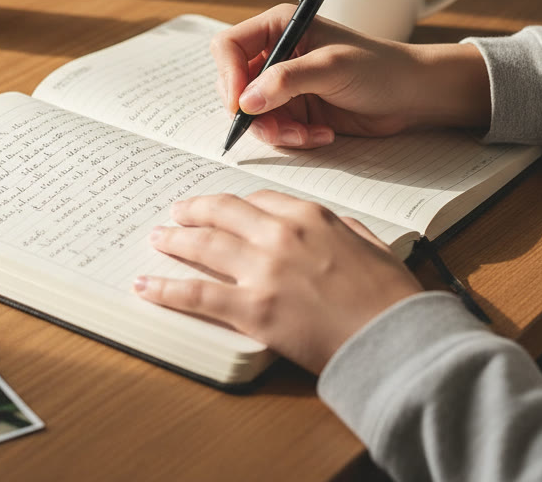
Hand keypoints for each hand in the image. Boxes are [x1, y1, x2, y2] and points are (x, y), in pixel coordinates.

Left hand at [133, 191, 421, 372]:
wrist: (395, 339)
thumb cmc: (391, 299)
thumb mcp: (373, 246)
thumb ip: (344, 230)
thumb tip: (328, 225)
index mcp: (310, 217)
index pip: (259, 200)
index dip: (234, 205)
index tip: (222, 209)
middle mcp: (280, 235)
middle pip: (222, 213)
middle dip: (194, 211)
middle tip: (177, 213)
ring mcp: (263, 271)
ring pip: (203, 246)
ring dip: (174, 241)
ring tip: (158, 239)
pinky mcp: (252, 310)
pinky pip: (196, 294)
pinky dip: (165, 288)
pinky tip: (146, 286)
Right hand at [212, 5, 490, 148]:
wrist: (412, 95)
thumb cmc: (380, 68)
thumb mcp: (332, 68)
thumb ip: (286, 80)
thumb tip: (246, 101)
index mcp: (279, 27)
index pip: (229, 47)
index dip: (228, 76)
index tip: (241, 105)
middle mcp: (277, 53)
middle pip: (234, 85)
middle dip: (255, 112)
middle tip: (277, 128)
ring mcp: (284, 84)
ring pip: (253, 114)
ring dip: (277, 130)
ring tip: (307, 134)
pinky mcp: (295, 109)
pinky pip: (275, 129)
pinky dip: (293, 137)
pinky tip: (321, 134)